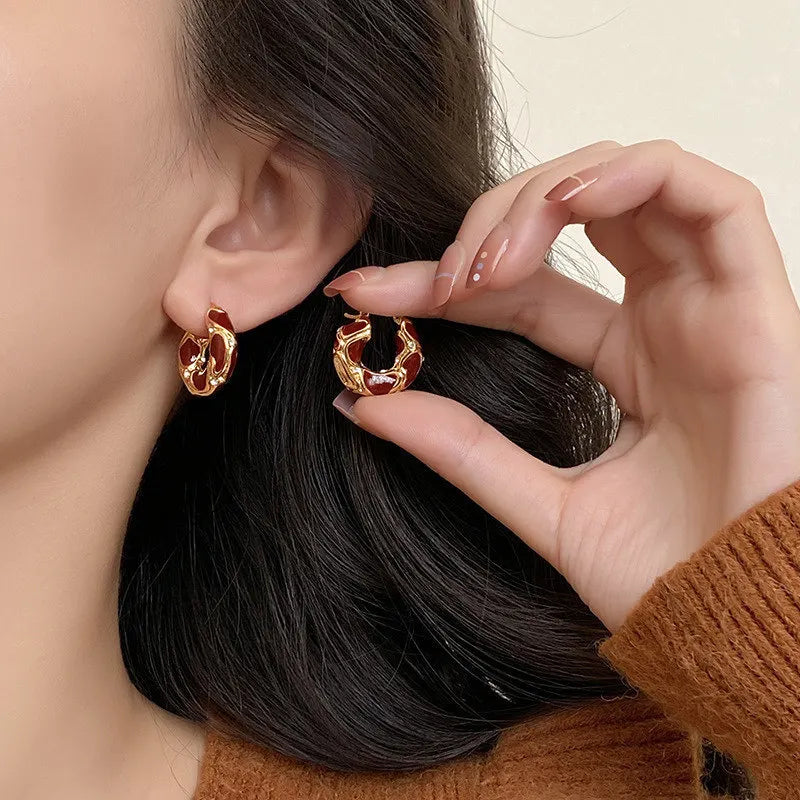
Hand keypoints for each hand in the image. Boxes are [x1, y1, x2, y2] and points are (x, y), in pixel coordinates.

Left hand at [324, 139, 799, 631]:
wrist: (739, 629)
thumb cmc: (664, 576)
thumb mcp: (537, 502)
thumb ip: (460, 449)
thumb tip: (364, 405)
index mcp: (621, 357)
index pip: (519, 288)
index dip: (440, 277)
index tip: (364, 295)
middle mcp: (662, 318)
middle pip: (569, 218)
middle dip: (489, 225)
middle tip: (437, 281)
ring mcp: (709, 305)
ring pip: (631, 185)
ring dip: (546, 196)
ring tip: (489, 259)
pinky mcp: (760, 305)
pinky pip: (714, 199)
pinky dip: (634, 174)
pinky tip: (567, 201)